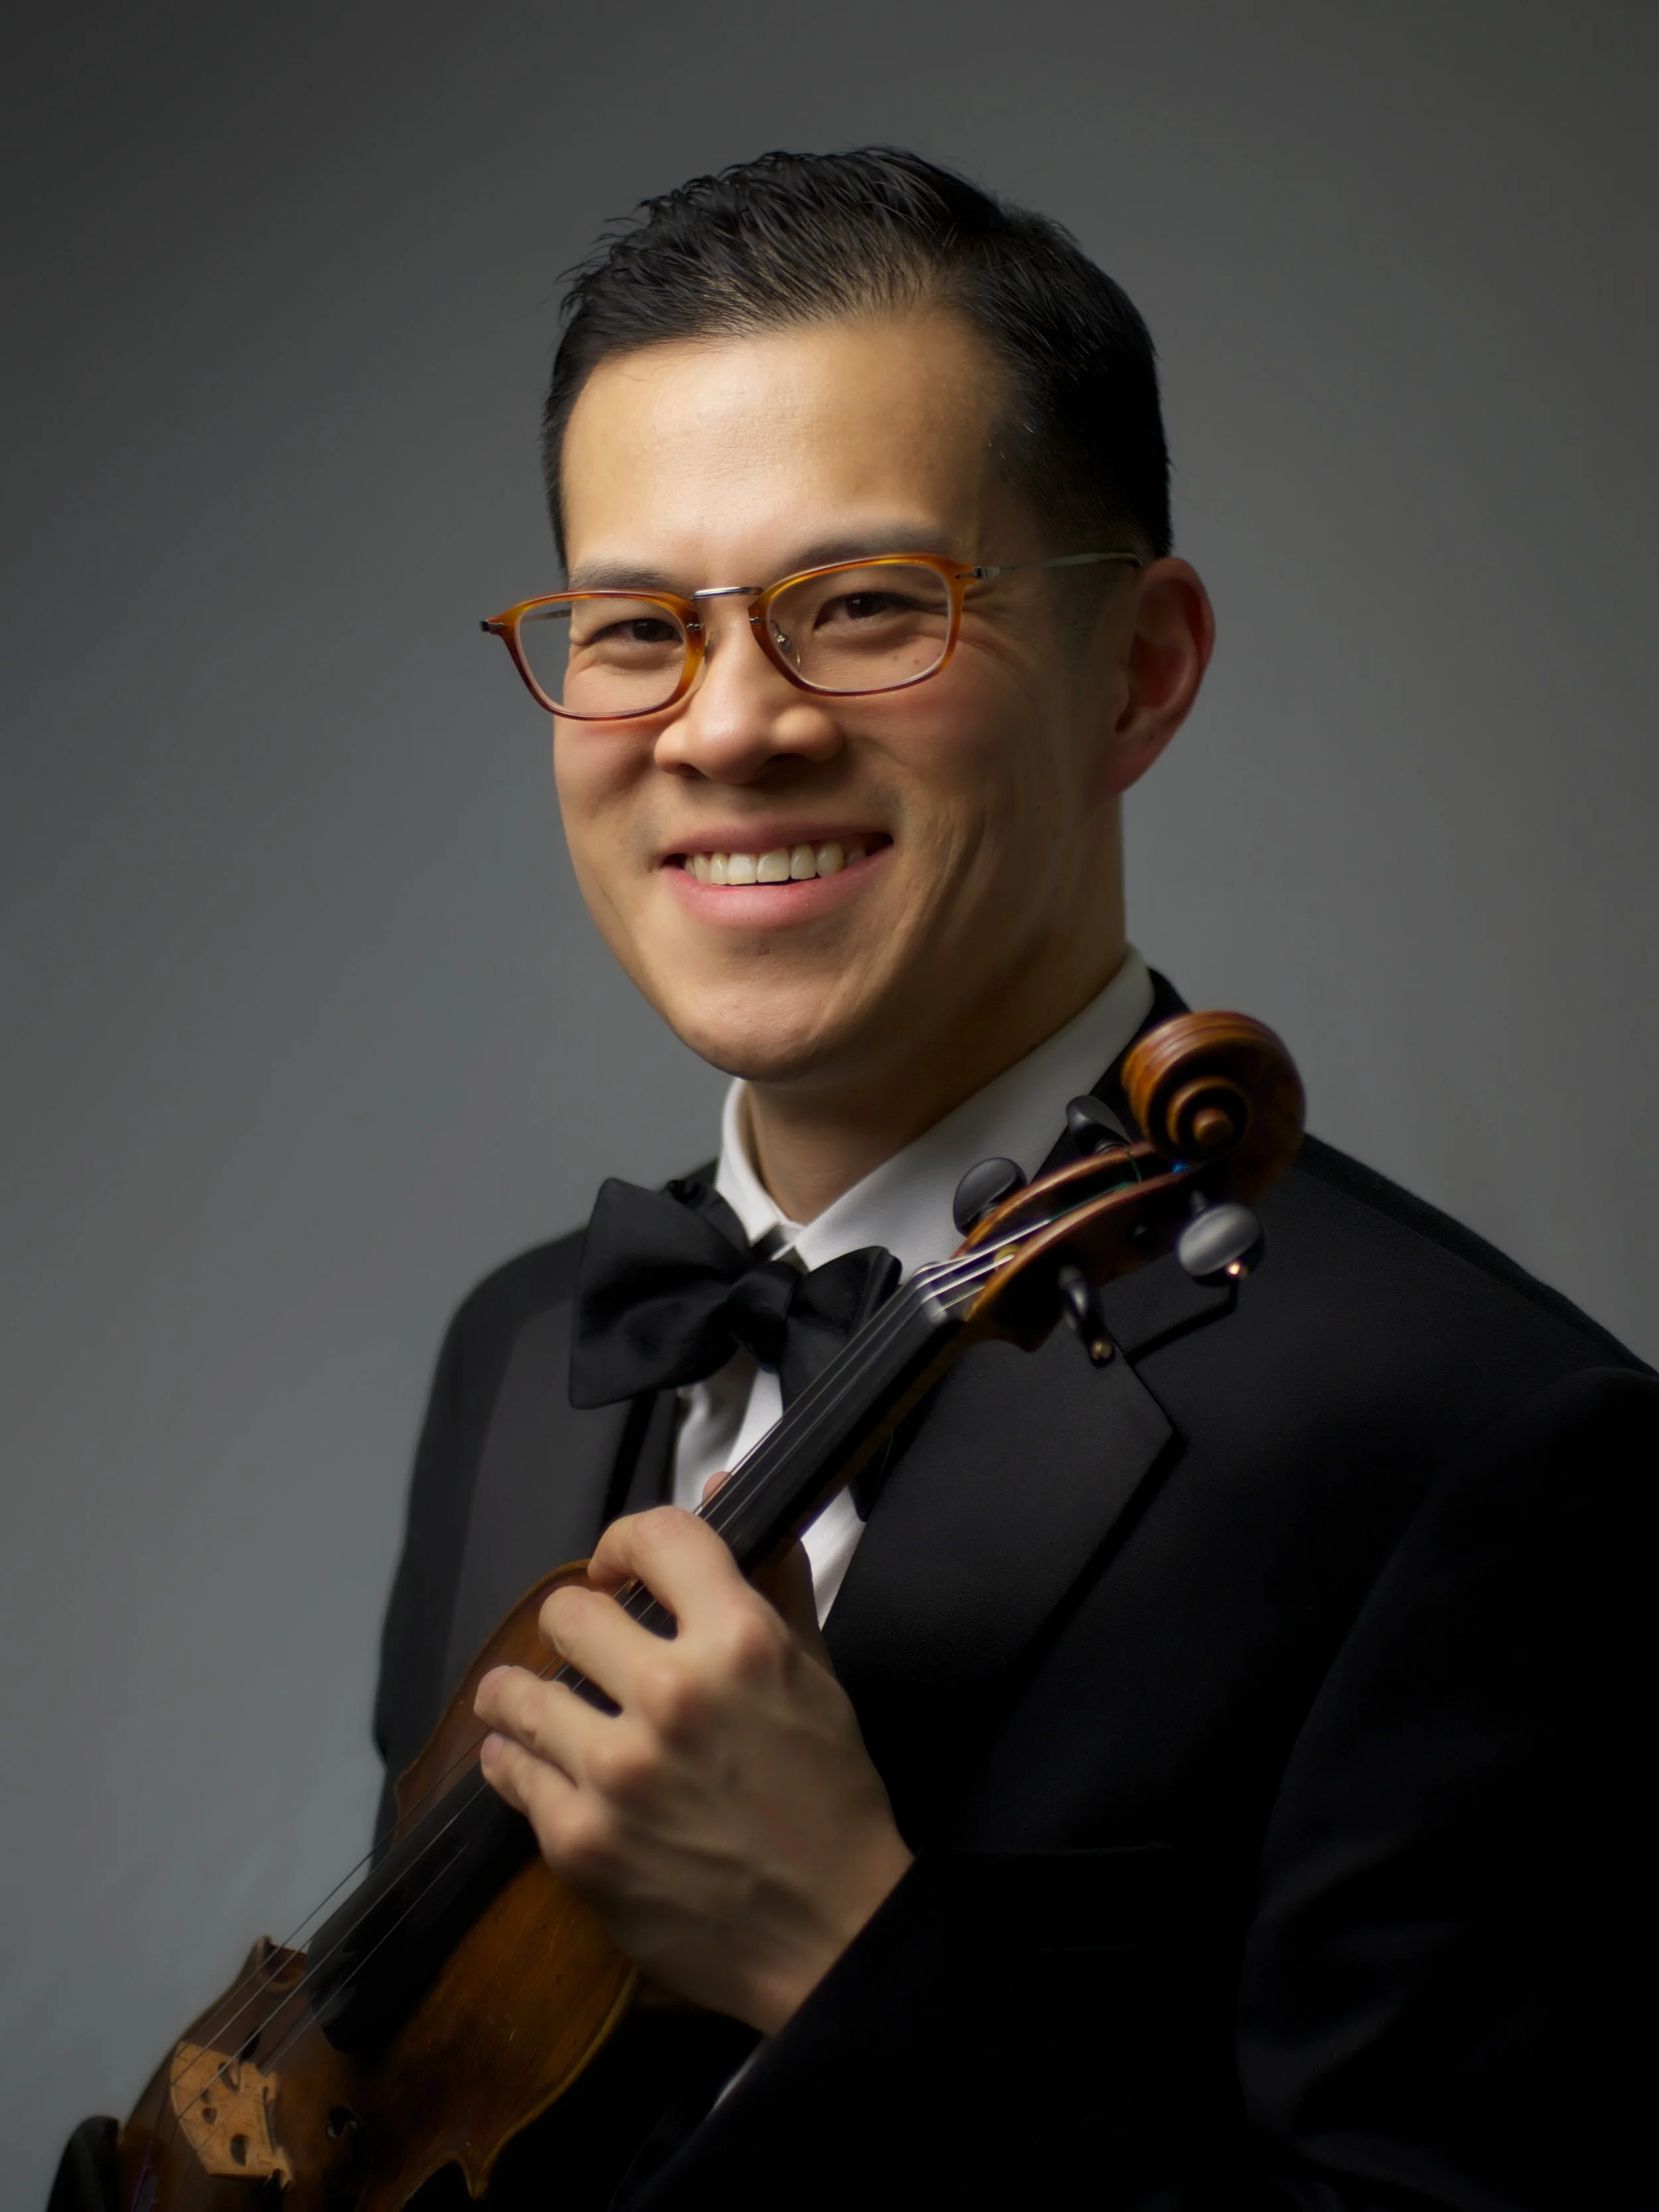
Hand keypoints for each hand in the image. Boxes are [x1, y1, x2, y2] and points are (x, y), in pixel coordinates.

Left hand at [474, 1500, 912, 2033]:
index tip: (623, 1569)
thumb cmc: (830, 1801)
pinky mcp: (579, 1841)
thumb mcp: (816, 1675)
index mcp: (740, 1643)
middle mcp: (673, 1695)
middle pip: (570, 1609)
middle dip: (580, 1623)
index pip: (655, 1537)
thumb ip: (769, 1577)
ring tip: (534, 1704)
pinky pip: (510, 1771)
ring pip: (518, 1689)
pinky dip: (517, 1763)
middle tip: (589, 1652)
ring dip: (524, 1693)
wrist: (831, 1935)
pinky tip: (537, 1764)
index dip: (629, 1541)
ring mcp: (618, 1771)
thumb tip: (724, 1492)